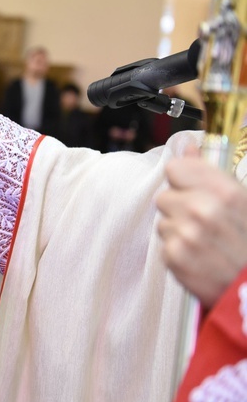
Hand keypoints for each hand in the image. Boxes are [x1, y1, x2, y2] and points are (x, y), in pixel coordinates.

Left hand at [156, 146, 246, 308]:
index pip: (175, 168)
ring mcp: (187, 235)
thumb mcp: (241, 200)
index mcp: (225, 192)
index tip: (195, 191)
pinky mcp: (174, 257)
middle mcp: (203, 211)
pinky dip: (177, 249)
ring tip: (204, 241)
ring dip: (178, 228)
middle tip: (205, 224)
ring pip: (163, 220)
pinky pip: (164, 242)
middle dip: (181, 208)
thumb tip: (187, 145)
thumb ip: (209, 171)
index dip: (183, 180)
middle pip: (165, 196)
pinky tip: (199, 256)